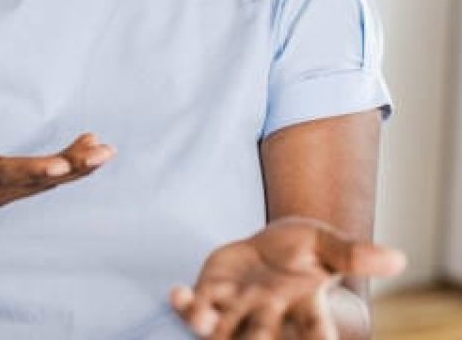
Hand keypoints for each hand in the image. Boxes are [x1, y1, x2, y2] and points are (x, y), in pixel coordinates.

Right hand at [0, 99, 115, 233]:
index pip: (4, 173)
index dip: (34, 170)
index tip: (61, 166)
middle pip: (37, 180)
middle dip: (72, 167)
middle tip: (102, 153)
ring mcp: (3, 193)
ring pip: (47, 183)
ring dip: (78, 167)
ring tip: (105, 149)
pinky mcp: (11, 191)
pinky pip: (46, 182)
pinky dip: (70, 168)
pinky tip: (89, 150)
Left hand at [170, 217, 405, 338]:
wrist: (273, 246)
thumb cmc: (306, 249)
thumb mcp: (328, 244)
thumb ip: (354, 254)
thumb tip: (397, 257)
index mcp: (304, 312)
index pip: (314, 333)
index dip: (316, 337)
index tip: (320, 336)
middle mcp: (269, 320)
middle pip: (262, 337)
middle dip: (255, 338)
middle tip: (253, 334)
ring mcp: (236, 311)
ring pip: (222, 331)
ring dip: (209, 328)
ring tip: (202, 317)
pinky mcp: (210, 294)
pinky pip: (194, 307)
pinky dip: (184, 305)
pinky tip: (176, 291)